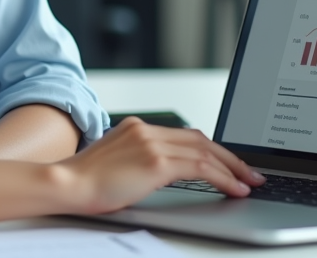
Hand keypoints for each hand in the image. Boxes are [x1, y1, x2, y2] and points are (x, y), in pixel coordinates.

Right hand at [55, 117, 265, 214]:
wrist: (66, 185)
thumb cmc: (85, 182)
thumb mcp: (117, 164)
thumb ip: (142, 161)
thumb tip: (169, 173)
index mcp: (138, 128)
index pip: (186, 135)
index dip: (213, 149)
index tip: (229, 162)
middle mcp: (147, 129)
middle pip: (201, 139)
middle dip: (230, 157)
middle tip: (250, 172)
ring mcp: (151, 143)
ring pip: (205, 152)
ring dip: (232, 168)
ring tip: (248, 182)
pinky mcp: (155, 161)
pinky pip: (199, 168)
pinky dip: (222, 177)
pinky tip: (233, 188)